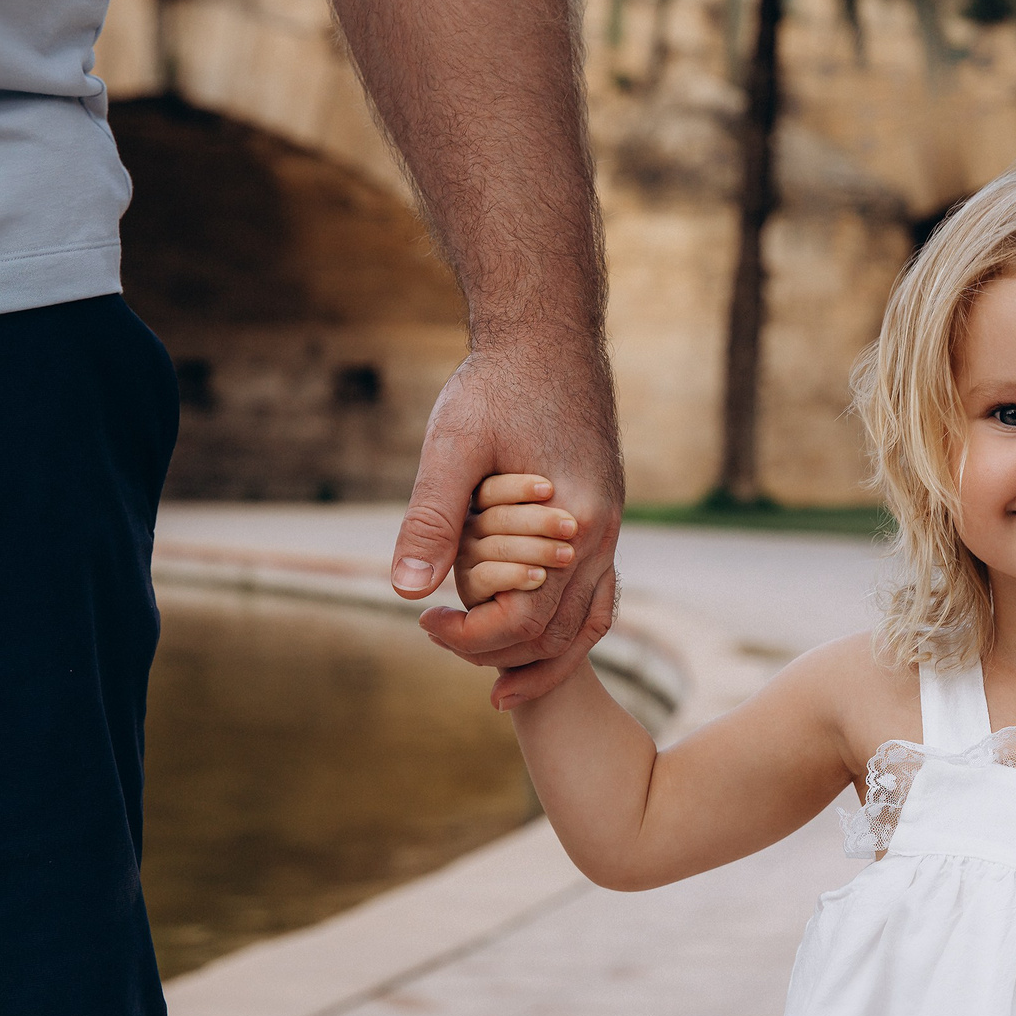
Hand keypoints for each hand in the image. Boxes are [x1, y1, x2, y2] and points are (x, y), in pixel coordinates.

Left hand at [392, 339, 622, 702]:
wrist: (549, 337)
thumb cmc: (498, 385)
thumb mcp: (452, 446)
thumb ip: (432, 519)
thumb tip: (405, 591)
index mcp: (572, 524)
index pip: (524, 621)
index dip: (470, 637)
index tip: (425, 624)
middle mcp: (601, 536)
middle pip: (556, 634)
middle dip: (497, 652)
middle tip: (440, 638)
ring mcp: (610, 530)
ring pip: (587, 623)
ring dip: (540, 657)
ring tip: (494, 678)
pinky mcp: (604, 519)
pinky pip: (597, 596)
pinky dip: (565, 627)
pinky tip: (529, 628)